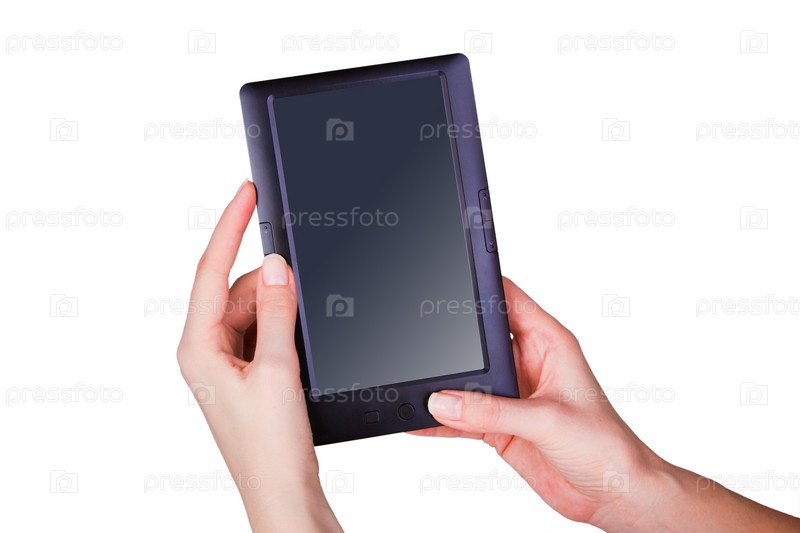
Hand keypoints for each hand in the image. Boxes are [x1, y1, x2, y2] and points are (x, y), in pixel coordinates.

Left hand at [177, 182, 340, 532]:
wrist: (283, 494)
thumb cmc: (270, 449)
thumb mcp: (278, 370)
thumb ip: (275, 311)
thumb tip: (273, 265)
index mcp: (199, 348)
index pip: (209, 271)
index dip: (229, 226)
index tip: (245, 193)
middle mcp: (207, 351)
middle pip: (237, 289)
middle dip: (271, 286)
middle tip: (302, 291)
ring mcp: (226, 363)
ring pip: (254, 310)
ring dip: (280, 312)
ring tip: (297, 351)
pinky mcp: (246, 373)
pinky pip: (264, 331)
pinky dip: (283, 329)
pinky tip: (298, 353)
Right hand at [416, 278, 799, 531]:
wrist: (615, 495)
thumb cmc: (608, 448)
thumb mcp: (549, 421)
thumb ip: (494, 411)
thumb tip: (446, 400)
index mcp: (549, 344)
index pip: (508, 299)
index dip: (480, 283)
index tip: (448, 274)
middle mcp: (527, 364)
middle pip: (477, 338)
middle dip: (449, 340)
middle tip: (421, 346)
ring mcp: (512, 395)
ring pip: (466, 379)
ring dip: (444, 385)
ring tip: (416, 387)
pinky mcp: (501, 425)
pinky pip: (462, 416)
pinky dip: (441, 420)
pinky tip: (421, 421)